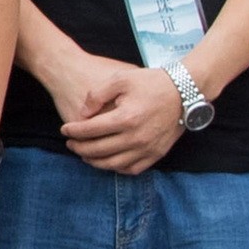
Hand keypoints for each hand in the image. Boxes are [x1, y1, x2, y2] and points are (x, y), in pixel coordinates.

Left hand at [58, 65, 186, 176]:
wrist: (185, 92)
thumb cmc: (151, 83)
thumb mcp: (121, 79)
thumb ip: (97, 95)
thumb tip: (82, 114)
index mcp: (126, 118)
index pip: (90, 131)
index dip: (73, 131)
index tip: (64, 130)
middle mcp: (136, 138)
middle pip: (98, 150)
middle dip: (79, 148)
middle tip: (70, 143)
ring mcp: (148, 148)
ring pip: (113, 164)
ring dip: (94, 161)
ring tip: (84, 154)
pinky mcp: (157, 154)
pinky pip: (132, 169)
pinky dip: (116, 168)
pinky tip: (107, 161)